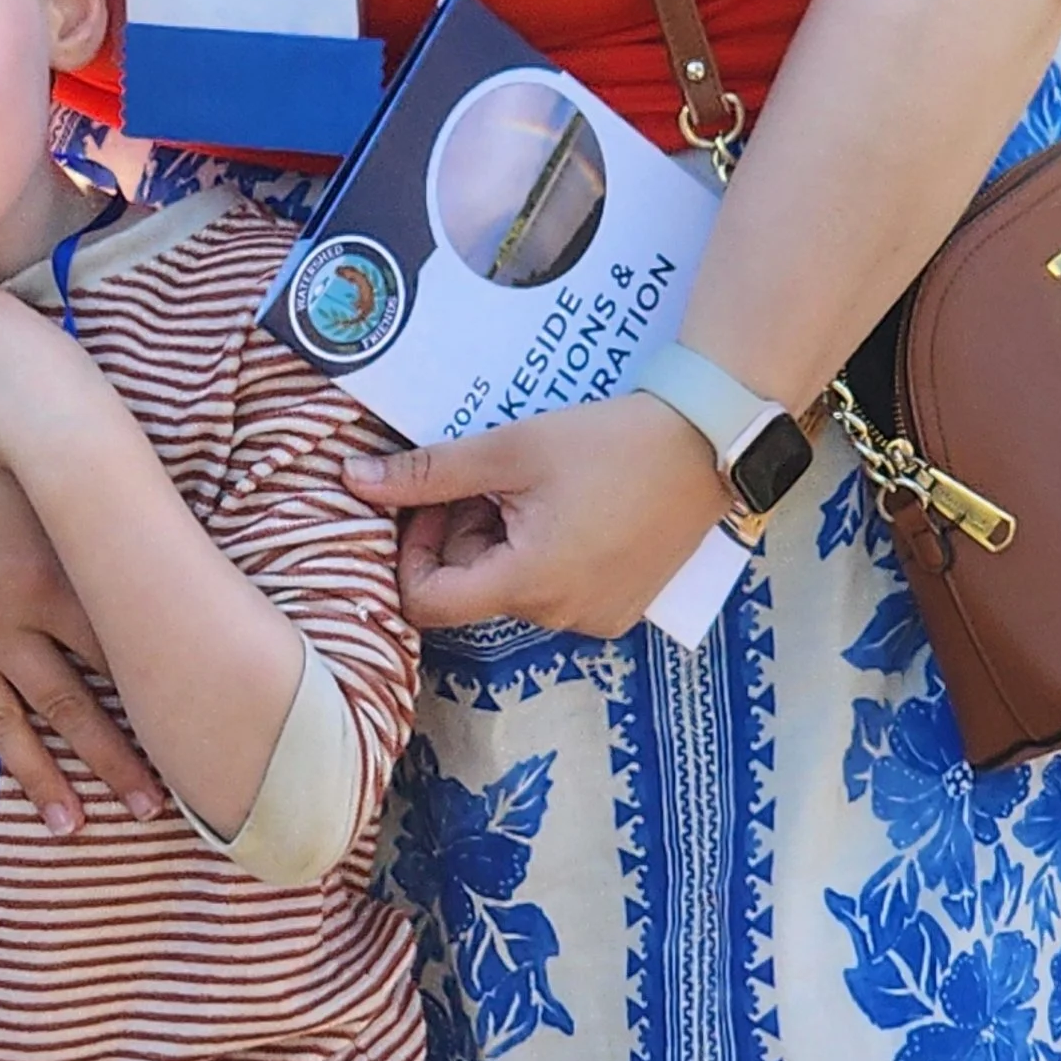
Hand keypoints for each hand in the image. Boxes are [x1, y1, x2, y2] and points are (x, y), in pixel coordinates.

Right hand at [0, 395, 165, 835]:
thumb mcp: (47, 477)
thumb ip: (96, 516)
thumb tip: (153, 535)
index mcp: (53, 581)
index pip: (120, 651)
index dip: (160, 693)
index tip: (195, 731)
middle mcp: (6, 623)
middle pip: (71, 704)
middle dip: (115, 759)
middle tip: (155, 809)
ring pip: (1, 723)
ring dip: (36, 777)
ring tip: (69, 825)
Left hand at [343, 393, 727, 636]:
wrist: (707, 443)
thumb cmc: (611, 441)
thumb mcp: (510, 449)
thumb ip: (429, 473)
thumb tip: (354, 482)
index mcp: (528, 584)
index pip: (428, 603)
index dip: (412, 551)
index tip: (432, 502)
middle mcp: (559, 618)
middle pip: (472, 591)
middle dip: (464, 534)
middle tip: (491, 478)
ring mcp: (594, 619)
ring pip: (511, 589)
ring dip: (503, 541)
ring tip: (535, 486)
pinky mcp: (619, 609)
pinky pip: (555, 592)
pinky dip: (544, 554)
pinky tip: (570, 507)